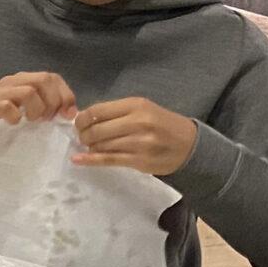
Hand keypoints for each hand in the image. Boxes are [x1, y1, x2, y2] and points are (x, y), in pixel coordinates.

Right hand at [0, 70, 76, 135]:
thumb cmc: (3, 118)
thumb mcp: (27, 109)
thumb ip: (46, 106)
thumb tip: (71, 114)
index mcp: (25, 80)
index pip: (52, 77)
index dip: (65, 95)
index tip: (68, 115)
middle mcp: (14, 81)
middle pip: (43, 80)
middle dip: (53, 102)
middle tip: (48, 119)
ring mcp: (1, 91)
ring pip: (29, 91)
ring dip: (37, 109)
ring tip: (33, 121)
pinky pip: (8, 106)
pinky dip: (16, 116)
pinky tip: (14, 123)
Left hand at [72, 96, 197, 175]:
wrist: (189, 144)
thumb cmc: (162, 124)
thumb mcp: (143, 109)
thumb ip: (117, 112)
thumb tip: (85, 118)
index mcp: (136, 105)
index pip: (98, 111)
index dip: (82, 118)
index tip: (78, 124)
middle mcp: (137, 122)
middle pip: (96, 129)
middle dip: (83, 135)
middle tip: (83, 137)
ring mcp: (138, 143)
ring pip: (101, 145)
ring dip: (89, 147)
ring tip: (89, 146)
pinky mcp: (139, 160)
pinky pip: (108, 160)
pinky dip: (90, 160)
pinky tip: (78, 160)